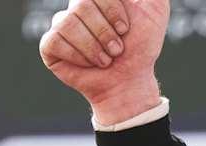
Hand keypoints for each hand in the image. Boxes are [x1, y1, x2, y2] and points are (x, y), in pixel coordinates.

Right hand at [40, 0, 169, 124]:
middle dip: (105, 31)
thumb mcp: (155, 7)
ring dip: (94, 46)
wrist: (131, 79)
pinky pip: (55, 41)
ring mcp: (62, 23)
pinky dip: (79, 56)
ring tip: (107, 58)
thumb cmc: (142, 44)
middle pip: (81, 4)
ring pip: (69, 22)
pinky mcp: (50, 45)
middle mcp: (77, 5)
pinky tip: (90, 64)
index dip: (111, 8)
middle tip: (118, 48)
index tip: (125, 28)